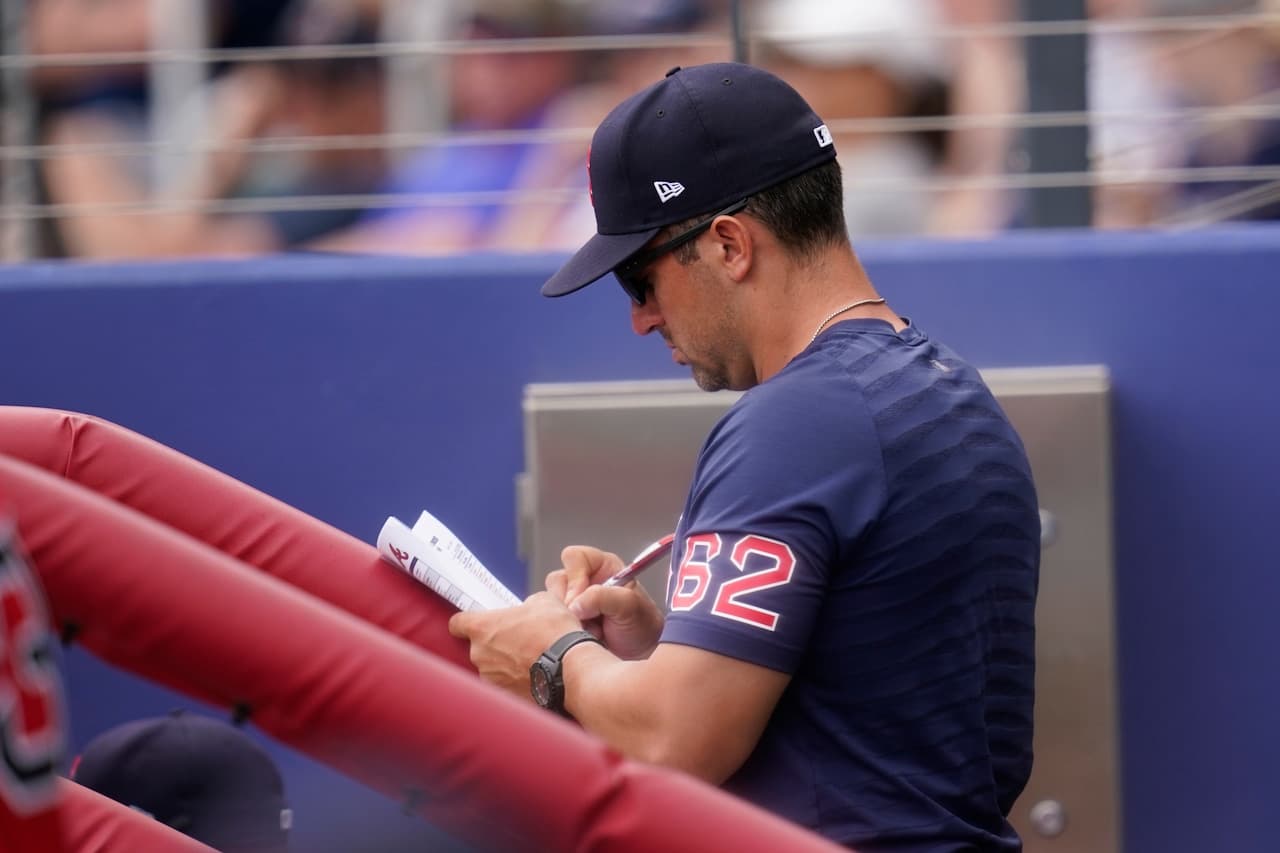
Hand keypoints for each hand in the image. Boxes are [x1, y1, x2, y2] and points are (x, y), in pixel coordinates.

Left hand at [447, 592, 581, 699]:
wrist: (570, 668)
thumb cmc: (554, 632)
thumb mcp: (545, 602)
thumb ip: (529, 603)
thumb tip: (532, 606)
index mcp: (482, 628)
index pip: (456, 624)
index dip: (466, 622)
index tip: (478, 623)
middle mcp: (479, 655)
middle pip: (477, 647)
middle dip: (494, 645)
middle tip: (517, 641)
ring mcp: (490, 679)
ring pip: (491, 669)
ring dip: (504, 665)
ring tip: (529, 661)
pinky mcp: (504, 696)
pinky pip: (505, 686)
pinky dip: (515, 683)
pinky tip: (533, 677)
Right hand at [545, 545, 663, 660]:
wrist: (641, 656)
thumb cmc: (642, 627)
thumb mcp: (629, 607)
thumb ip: (603, 597)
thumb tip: (575, 604)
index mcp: (603, 567)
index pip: (574, 557)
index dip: (575, 577)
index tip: (581, 599)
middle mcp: (585, 581)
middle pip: (557, 580)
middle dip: (570, 604)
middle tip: (589, 620)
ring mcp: (573, 602)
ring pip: (550, 603)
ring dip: (568, 621)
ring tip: (592, 631)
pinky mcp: (565, 621)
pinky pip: (549, 622)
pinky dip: (563, 633)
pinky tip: (584, 638)